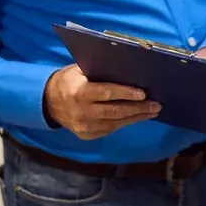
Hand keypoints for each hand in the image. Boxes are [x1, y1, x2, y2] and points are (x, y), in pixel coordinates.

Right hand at [43, 64, 160, 139]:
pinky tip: (137, 117)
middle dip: (138, 108)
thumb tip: (127, 69)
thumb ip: (98, 70)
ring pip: (116, 123)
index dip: (125, 93)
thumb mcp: (79, 70)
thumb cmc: (69, 80)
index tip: (143, 94)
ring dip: (136, 117)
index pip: (106, 93)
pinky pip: (111, 129)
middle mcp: (82, 112)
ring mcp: (84, 127)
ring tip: (153, 111)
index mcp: (79, 92)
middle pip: (115, 112)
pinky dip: (125, 123)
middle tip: (156, 104)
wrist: (49, 103)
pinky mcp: (87, 136)